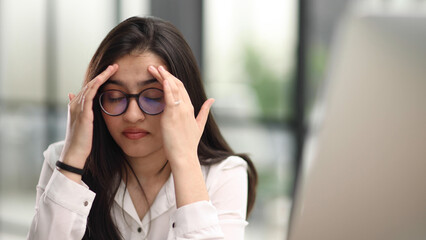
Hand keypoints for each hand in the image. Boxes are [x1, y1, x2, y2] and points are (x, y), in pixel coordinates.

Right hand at [60, 64, 117, 173]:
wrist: (75, 154)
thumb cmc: (83, 141)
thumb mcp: (86, 125)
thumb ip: (87, 113)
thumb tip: (83, 104)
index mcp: (77, 106)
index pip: (90, 88)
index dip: (100, 79)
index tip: (112, 72)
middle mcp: (75, 104)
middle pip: (90, 84)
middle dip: (103, 74)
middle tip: (115, 66)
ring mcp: (78, 108)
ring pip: (90, 86)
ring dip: (102, 76)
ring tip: (113, 68)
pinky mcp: (83, 113)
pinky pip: (89, 94)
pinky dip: (96, 84)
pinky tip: (104, 78)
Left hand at [148, 65, 212, 206]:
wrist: (184, 156)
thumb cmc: (188, 144)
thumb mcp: (199, 125)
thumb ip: (204, 111)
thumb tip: (212, 100)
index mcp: (191, 108)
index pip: (182, 88)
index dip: (173, 79)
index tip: (163, 73)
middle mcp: (186, 107)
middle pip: (177, 85)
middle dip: (166, 74)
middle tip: (155, 67)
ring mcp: (180, 110)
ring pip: (173, 88)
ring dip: (163, 76)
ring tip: (153, 68)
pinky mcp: (173, 115)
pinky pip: (170, 97)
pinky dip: (167, 87)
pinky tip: (163, 78)